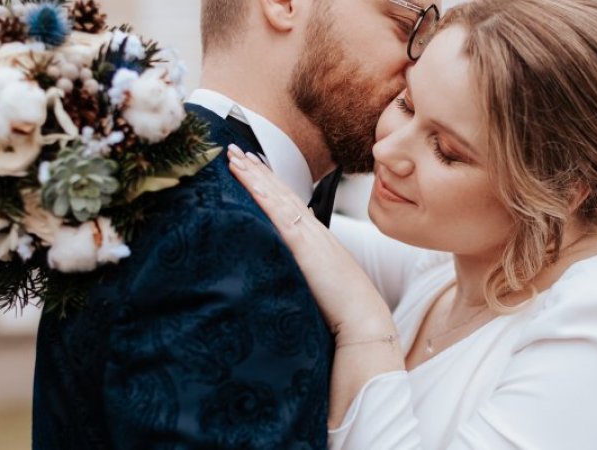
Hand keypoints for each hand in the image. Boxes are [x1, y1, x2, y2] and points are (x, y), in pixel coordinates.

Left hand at [227, 145, 394, 338]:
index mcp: (317, 237)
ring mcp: (310, 236)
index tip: (252, 164)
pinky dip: (264, 198)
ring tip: (234, 157)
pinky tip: (250, 184)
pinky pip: (280, 217)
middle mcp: (313, 230)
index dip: (270, 181)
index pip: (289, 201)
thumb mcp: (321, 278)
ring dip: (255, 175)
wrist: (362, 317)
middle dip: (257, 169)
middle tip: (234, 149)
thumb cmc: (343, 305)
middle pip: (281, 191)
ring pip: (278, 198)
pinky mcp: (304, 248)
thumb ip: (305, 266)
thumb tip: (287, 265)